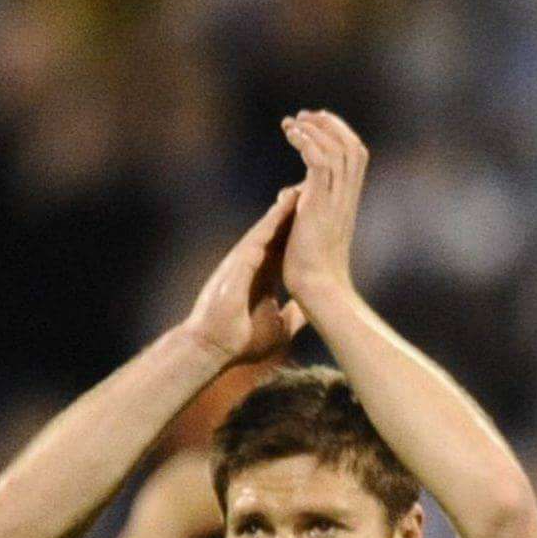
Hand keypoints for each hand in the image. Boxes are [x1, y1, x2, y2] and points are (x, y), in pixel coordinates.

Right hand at [179, 190, 305, 366]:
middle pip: (277, 232)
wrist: (214, 348)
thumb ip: (295, 316)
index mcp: (264, 277)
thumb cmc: (242, 341)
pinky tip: (283, 207)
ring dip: (283, 210)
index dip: (303, 233)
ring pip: (266, 229)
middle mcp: (253, 264)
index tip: (322, 218)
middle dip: (294, 213)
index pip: (287, 249)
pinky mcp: (237, 263)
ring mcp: (243, 261)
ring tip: (301, 189)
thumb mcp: (280, 327)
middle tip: (313, 191)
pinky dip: (270, 222)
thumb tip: (312, 314)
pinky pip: (256, 236)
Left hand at [277, 110, 370, 304]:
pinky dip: (307, 140)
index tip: (311, 124)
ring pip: (338, 149)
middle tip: (301, 116)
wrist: (317, 289)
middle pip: (352, 146)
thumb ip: (306, 204)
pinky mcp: (320, 203)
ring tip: (291, 123)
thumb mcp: (309, 225)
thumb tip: (290, 193)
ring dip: (314, 128)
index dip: (337, 133)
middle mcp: (346, 197)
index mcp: (346, 201)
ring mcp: (336, 200)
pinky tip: (290, 134)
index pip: (354, 156)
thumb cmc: (310, 269)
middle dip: (327, 124)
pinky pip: (320, 160)